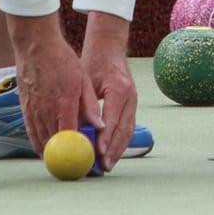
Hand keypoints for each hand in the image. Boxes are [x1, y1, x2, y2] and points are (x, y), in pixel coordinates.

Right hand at [7, 11, 84, 153]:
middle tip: (79, 165)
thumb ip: (90, 106)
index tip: (90, 160)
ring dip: (54, 153)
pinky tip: (49, 150)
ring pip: (43, 143)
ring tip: (66, 160)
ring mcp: (33, 112)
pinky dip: (41, 145)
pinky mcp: (25, 110)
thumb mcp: (82, 80)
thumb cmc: (62, 60)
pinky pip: (32, 135)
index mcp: (64, 105)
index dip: (81, 152)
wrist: (35, 46)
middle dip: (68, 156)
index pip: (73, 138)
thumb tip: (100, 128)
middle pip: (57, 145)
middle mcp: (46, 112)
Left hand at [80, 12, 137, 171]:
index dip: (106, 138)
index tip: (98, 153)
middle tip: (103, 166)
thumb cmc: (94, 63)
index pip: (113, 119)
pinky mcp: (132, 105)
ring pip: (128, 131)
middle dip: (113, 150)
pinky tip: (111, 153)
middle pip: (124, 129)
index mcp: (119, 89)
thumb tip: (79, 130)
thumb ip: (86, 104)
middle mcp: (130, 97)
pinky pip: (128, 127)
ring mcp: (134, 101)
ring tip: (107, 165)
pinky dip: (120, 142)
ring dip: (118, 150)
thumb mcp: (86, 80)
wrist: (109, 49)